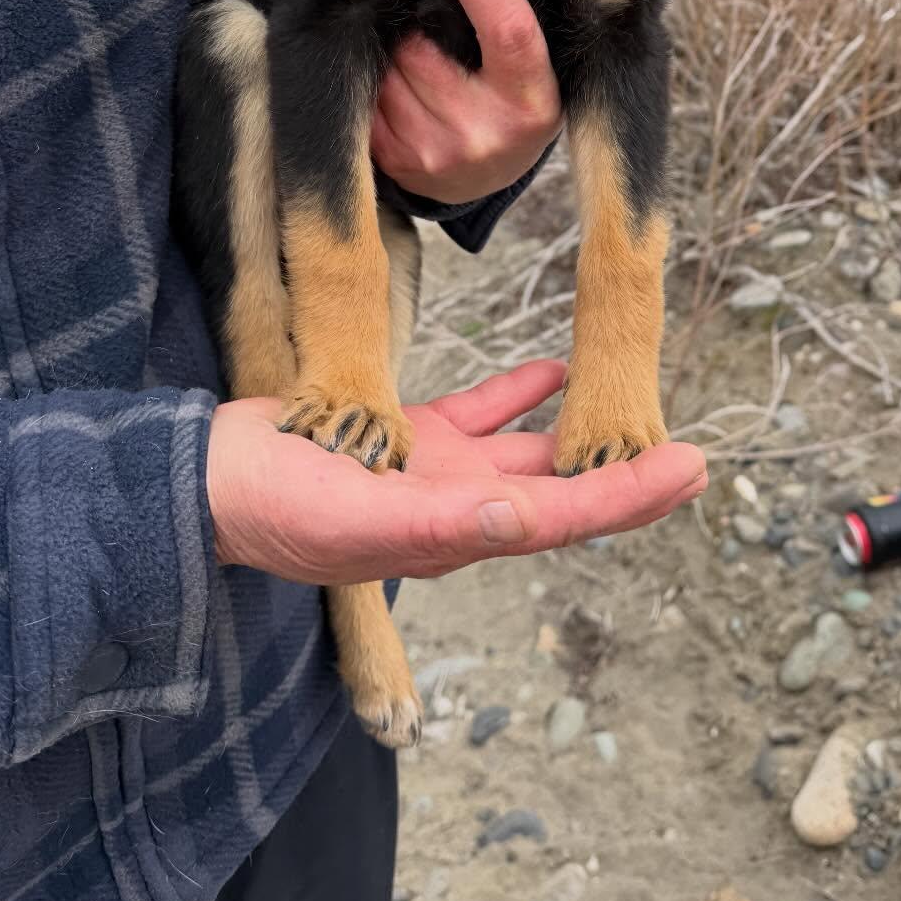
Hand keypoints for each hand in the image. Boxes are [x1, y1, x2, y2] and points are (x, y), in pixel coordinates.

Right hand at [206, 359, 706, 582]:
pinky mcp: (406, 438)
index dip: (631, 494)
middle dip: (628, 474)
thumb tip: (526, 520)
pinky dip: (518, 395)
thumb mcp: (358, 521)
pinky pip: (480, 416)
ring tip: (635, 412)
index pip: (566, 516)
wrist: (205, 483)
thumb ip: (441, 523)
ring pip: (528, 455)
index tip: (691, 468)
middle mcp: (458, 508)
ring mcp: (435, 473)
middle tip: (695, 456)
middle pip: (563, 492)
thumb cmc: (273, 509)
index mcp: (457, 532)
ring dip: (580, 439)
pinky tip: (553, 369)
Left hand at [370, 0, 561, 203]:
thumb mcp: (532, 66)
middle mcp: (488, 132)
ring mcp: (441, 153)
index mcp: (532, 98)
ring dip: (394, 59)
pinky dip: (379, 89)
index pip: (506, 24)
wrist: (492, 180)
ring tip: (421, 73)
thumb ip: (505, 16)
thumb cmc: (513, 102)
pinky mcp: (402, 165)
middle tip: (431, 38)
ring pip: (388, 71)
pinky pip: (369, 101)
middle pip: (422, 46)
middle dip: (416, 31)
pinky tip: (402, 98)